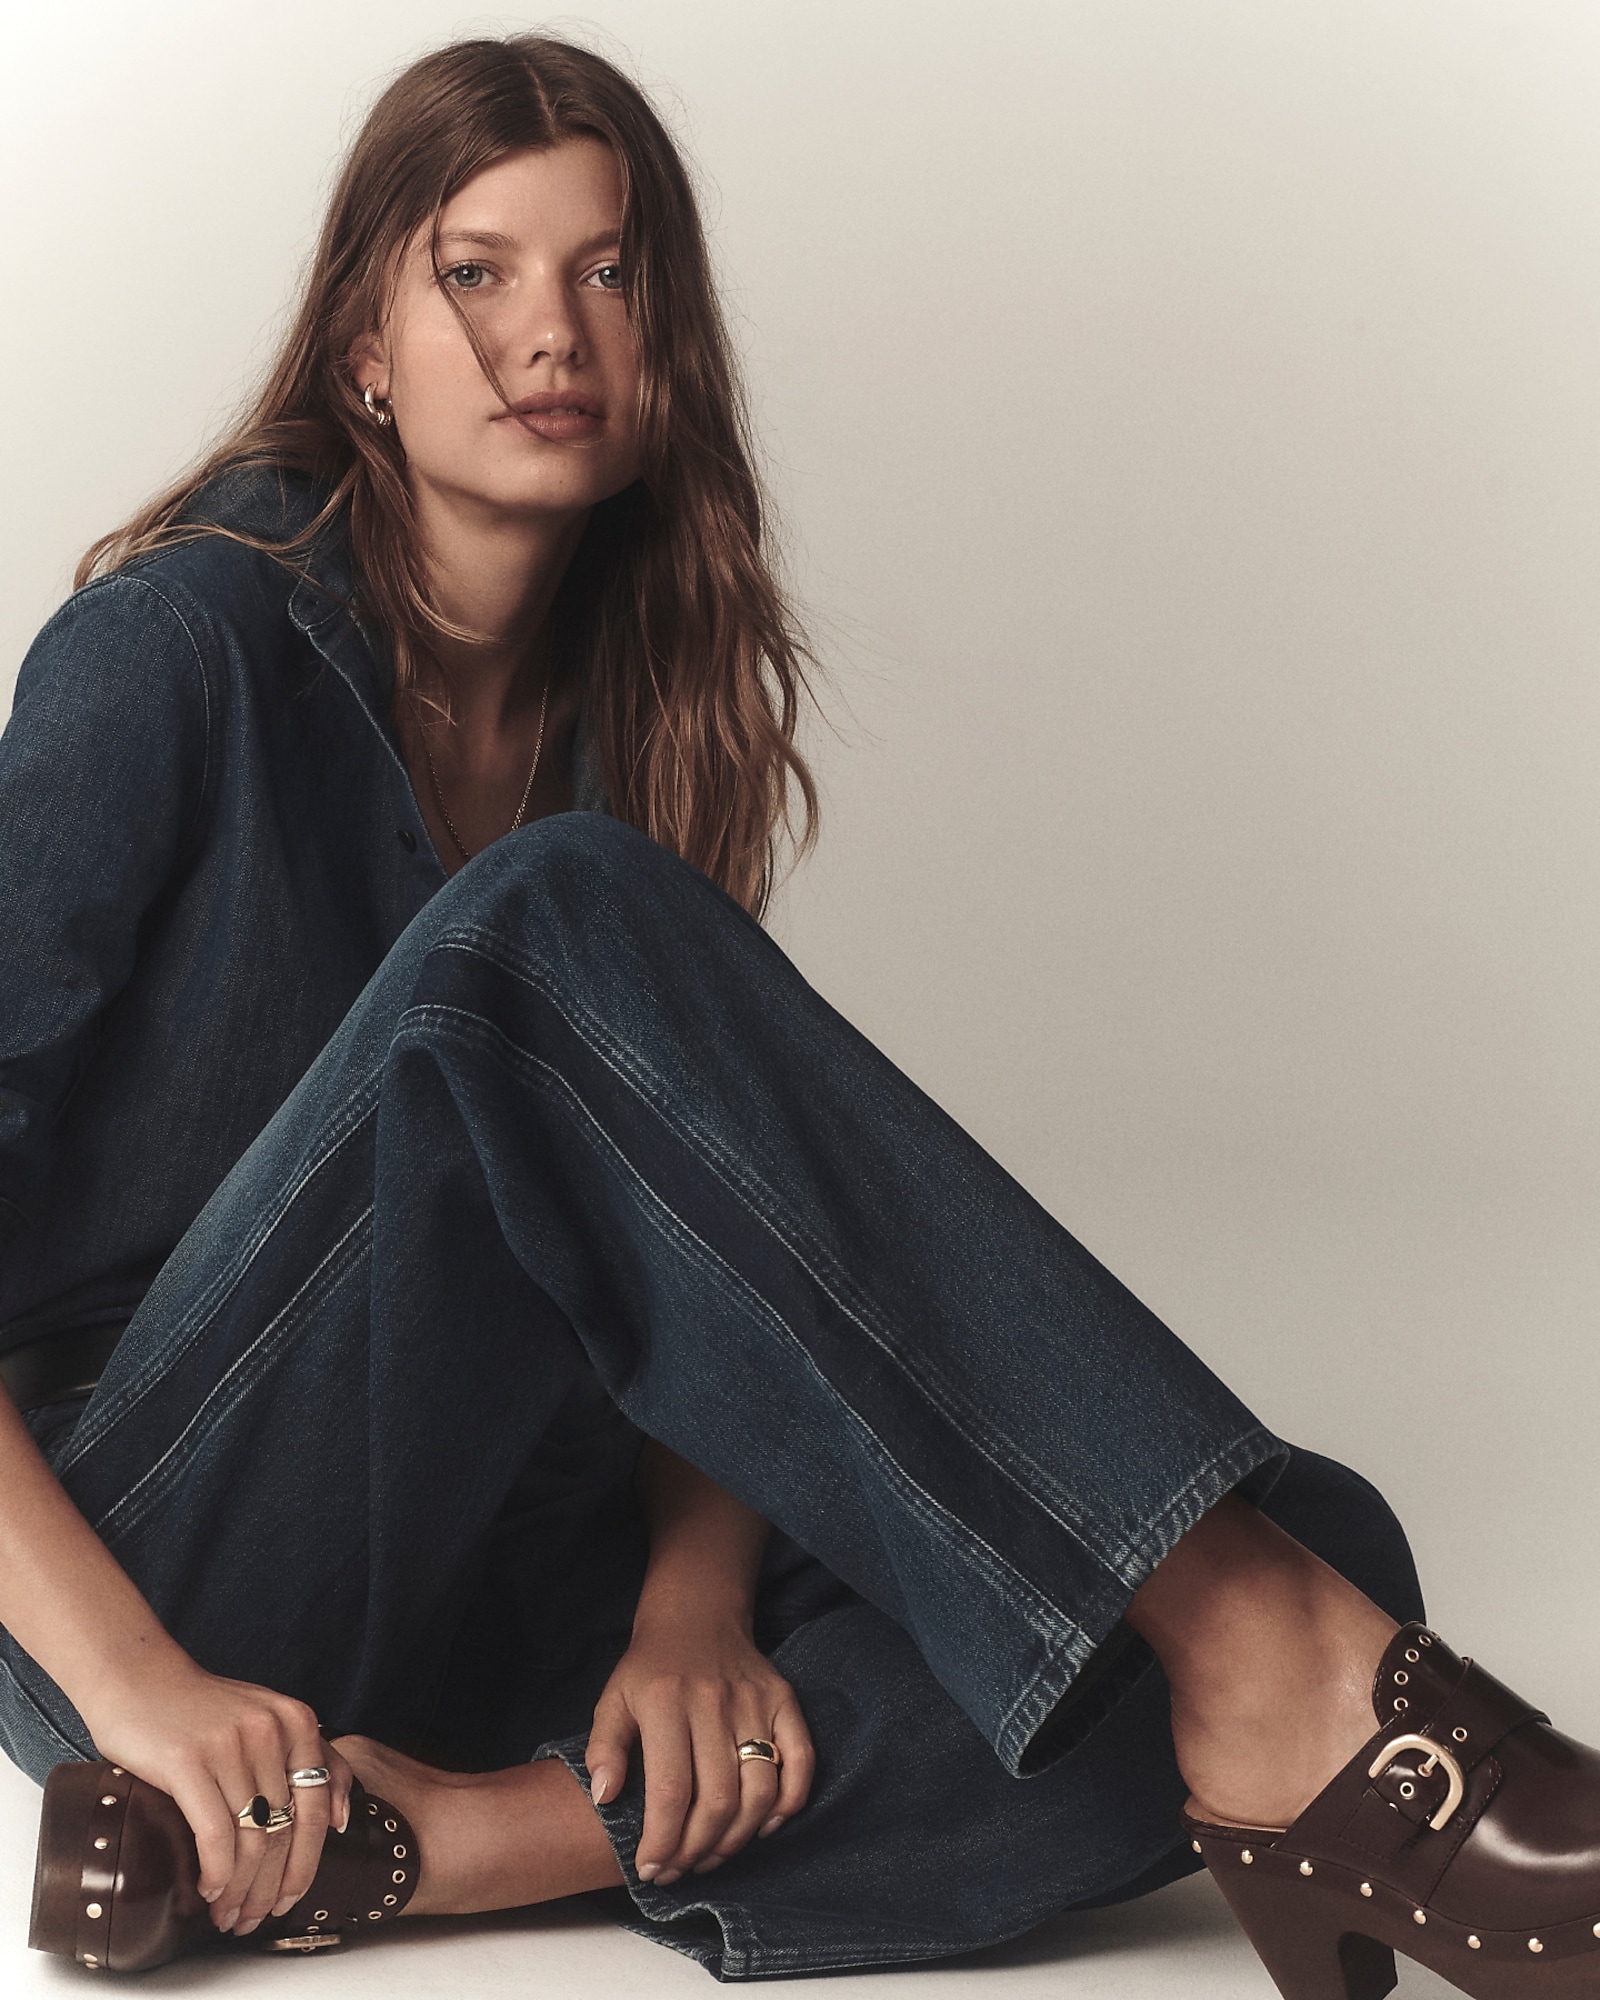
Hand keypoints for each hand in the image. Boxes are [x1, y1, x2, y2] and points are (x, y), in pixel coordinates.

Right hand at [78, 1649, 352, 1935]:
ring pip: (251, 1838)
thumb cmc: (203, 1709)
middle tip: (252, 1918)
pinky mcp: (188, 1762)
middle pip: (285, 1830)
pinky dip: (216, 1871)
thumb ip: (310, 1758)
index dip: (306, 1864)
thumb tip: (342, 1818)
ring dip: (241, 1889)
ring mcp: (231, 1745)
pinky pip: (214, 1833)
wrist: (139, 1679)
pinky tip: (208, 1889)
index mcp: (297, 1721)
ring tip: (227, 1914)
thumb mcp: (267, 1719)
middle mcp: (271, 1731)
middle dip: (270, 1887)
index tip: (289, 1898)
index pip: (318, 1808)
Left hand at [584, 1615, 813, 1884]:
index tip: (651, 1869)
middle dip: (697, 1850)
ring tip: (713, 1854)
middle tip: (680, 1869)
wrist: (697, 1615)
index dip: (662, 1841)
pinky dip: (790, 1802)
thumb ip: (604, 1748)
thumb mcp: (612, 1700)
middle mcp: (714, 1702)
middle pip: (718, 1799)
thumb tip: (604, 1800)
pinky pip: (801, 1760)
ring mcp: (755, 1701)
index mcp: (666, 1702)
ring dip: (737, 1838)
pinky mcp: (784, 1699)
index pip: (670, 1791)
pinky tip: (765, 1825)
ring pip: (759, 1790)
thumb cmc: (650, 1669)